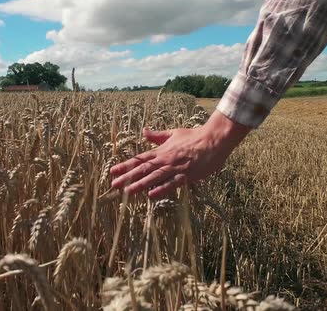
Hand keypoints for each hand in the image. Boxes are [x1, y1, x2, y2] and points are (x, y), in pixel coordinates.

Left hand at [110, 111, 250, 197]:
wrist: (213, 139)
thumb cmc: (195, 136)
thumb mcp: (173, 133)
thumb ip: (158, 135)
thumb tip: (144, 131)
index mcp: (161, 151)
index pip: (140, 159)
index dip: (125, 166)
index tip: (113, 171)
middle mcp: (165, 160)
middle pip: (143, 169)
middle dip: (128, 177)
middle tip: (113, 185)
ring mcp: (175, 168)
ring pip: (154, 177)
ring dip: (140, 184)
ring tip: (127, 191)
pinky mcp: (187, 175)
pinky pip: (172, 183)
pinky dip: (162, 189)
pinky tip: (151, 195)